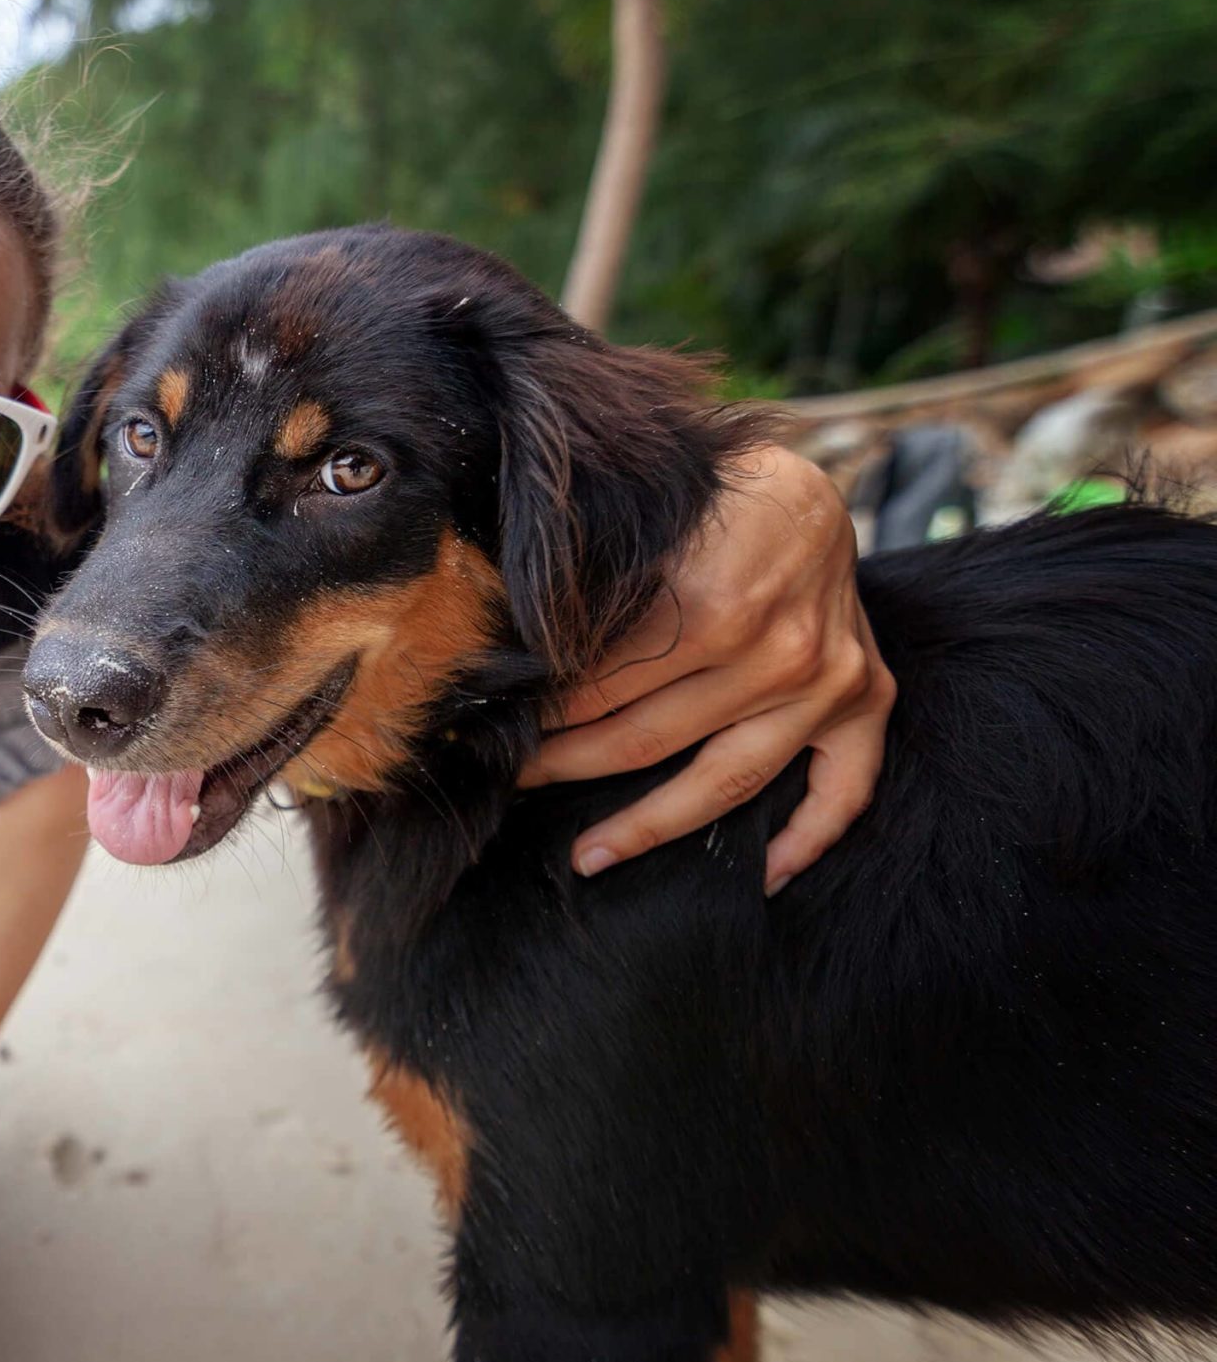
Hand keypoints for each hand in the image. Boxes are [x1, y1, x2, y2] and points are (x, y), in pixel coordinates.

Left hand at [519, 446, 895, 894]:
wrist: (806, 484)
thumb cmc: (709, 499)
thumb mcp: (645, 527)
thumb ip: (595, 590)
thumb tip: (512, 647)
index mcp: (715, 607)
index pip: (603, 685)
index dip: (543, 714)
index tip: (495, 732)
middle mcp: (779, 654)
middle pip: (648, 738)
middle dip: (568, 764)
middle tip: (513, 786)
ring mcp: (827, 685)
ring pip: (726, 780)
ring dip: (651, 825)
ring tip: (591, 855)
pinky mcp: (865, 701)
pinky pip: (845, 790)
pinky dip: (807, 840)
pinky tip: (764, 876)